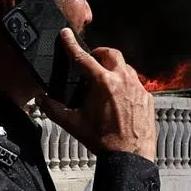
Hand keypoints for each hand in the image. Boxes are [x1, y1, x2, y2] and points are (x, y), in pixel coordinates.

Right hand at [38, 31, 156, 160]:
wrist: (130, 156)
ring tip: (106, 80)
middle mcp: (123, 80)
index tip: (65, 35)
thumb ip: (54, 109)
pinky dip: (127, 85)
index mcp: (103, 83)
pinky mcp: (148, 98)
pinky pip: (137, 84)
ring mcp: (138, 88)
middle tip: (92, 61)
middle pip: (111, 54)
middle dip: (100, 53)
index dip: (71, 45)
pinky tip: (120, 98)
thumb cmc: (103, 141)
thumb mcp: (74, 124)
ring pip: (126, 68)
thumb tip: (42, 100)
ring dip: (115, 69)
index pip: (83, 58)